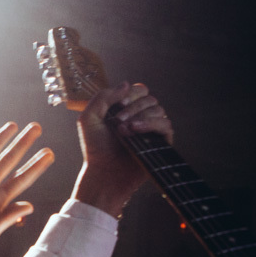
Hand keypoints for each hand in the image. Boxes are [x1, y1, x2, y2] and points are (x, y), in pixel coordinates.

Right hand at [0, 122, 54, 255]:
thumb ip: (8, 218)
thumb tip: (30, 206)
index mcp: (0, 198)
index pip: (22, 178)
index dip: (36, 165)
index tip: (50, 153)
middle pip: (9, 160)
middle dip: (23, 144)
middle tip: (36, 127)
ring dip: (1, 139)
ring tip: (13, 125)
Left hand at [74, 82, 173, 216]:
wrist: (103, 172)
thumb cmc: (95, 148)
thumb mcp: (89, 118)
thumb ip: (103, 97)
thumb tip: (127, 84)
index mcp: (126, 109)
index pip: (139, 90)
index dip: (131, 93)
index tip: (118, 104)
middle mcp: (141, 117)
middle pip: (149, 98)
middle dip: (133, 106)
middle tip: (118, 121)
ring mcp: (152, 129)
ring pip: (158, 109)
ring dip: (140, 116)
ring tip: (124, 130)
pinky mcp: (161, 142)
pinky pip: (166, 125)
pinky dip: (151, 124)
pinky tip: (135, 130)